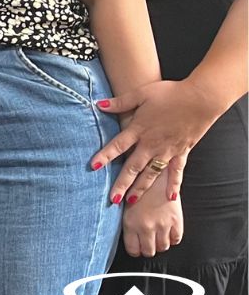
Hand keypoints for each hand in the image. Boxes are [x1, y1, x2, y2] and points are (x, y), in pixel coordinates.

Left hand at [91, 78, 216, 202]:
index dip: (104, 156)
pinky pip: (177, 172)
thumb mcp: (141, 93)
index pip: (117, 146)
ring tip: (131, 201)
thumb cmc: (170, 93)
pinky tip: (170, 198)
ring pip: (151, 174)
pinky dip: (174, 185)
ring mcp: (167, 151)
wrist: (201, 99)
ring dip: (141, 188)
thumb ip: (120, 102)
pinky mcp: (182, 153)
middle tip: (112, 199)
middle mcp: (151, 144)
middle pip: (133, 167)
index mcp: (139, 129)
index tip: (92, 167)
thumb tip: (99, 104)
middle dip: (121, 184)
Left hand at [122, 191, 183, 257]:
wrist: (155, 172)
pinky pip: (176, 239)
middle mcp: (146, 227)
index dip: (135, 249)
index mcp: (130, 223)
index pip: (133, 250)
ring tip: (157, 235)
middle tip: (147, 242)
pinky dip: (173, 238)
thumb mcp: (125, 205)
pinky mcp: (176, 220)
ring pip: (163, 247)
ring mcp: (162, 225)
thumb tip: (129, 238)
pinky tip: (168, 231)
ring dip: (160, 243)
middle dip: (147, 248)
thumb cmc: (137, 186)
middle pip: (149, 252)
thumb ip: (128, 223)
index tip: (136, 246)